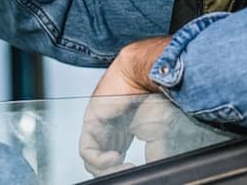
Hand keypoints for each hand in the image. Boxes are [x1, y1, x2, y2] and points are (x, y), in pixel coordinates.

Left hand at [78, 37, 169, 175]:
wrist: (147, 73)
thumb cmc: (155, 93)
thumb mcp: (159, 131)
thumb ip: (156, 152)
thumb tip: (154, 169)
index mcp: (125, 131)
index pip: (117, 160)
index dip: (124, 169)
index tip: (138, 172)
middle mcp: (109, 130)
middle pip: (103, 163)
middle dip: (116, 172)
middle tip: (130, 172)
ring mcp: (98, 127)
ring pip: (92, 161)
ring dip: (107, 169)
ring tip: (123, 166)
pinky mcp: (91, 123)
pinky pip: (87, 150)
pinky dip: (99, 160)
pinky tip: (115, 158)